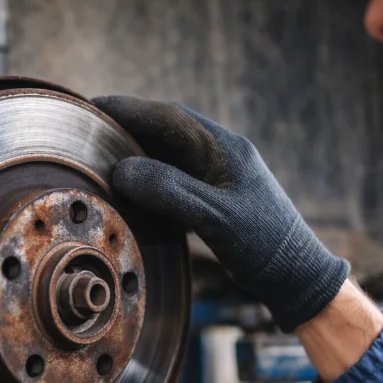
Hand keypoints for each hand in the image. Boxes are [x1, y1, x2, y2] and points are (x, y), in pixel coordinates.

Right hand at [93, 96, 349, 331]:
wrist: (295, 275)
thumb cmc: (262, 246)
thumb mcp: (213, 217)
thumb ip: (168, 190)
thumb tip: (122, 169)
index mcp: (223, 147)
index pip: (167, 117)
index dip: (127, 109)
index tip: (92, 107)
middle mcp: (221, 152)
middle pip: (166, 128)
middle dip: (127, 125)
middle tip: (87, 127)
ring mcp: (220, 173)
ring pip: (170, 151)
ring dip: (138, 149)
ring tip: (101, 153)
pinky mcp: (217, 194)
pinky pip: (177, 174)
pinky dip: (151, 174)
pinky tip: (131, 184)